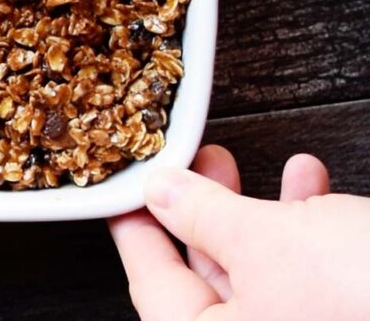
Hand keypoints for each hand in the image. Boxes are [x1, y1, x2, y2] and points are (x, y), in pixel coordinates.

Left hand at [108, 145, 369, 319]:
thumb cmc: (363, 295)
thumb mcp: (266, 241)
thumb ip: (201, 215)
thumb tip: (160, 193)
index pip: (152, 286)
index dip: (135, 231)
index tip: (124, 194)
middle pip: (207, 281)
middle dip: (206, 211)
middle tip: (200, 163)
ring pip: (264, 275)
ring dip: (264, 213)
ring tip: (269, 164)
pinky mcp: (344, 316)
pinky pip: (310, 278)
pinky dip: (310, 231)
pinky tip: (316, 184)